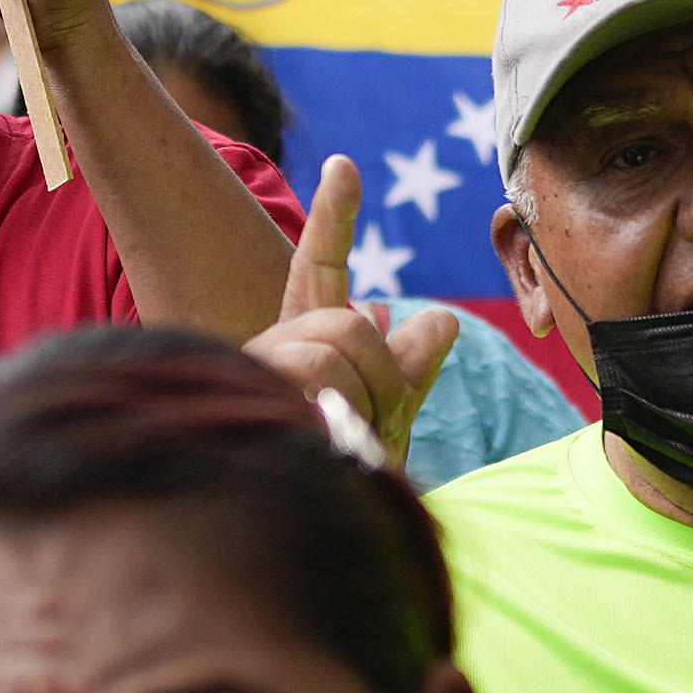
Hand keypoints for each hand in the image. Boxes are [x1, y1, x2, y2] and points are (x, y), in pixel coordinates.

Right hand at [242, 157, 462, 472]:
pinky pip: (321, 368)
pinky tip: (323, 438)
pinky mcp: (249, 387)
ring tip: (346, 444)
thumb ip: (410, 366)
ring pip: (343, 338)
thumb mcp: (388, 418)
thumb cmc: (341, 478)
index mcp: (302, 345)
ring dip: (368, 399)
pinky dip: (342, 408)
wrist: (303, 528)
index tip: (345, 164)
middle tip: (376, 427)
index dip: (336, 217)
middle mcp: (271, 349)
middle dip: (385, 375)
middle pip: (350, 321)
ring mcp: (256, 368)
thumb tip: (444, 316)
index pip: (319, 269)